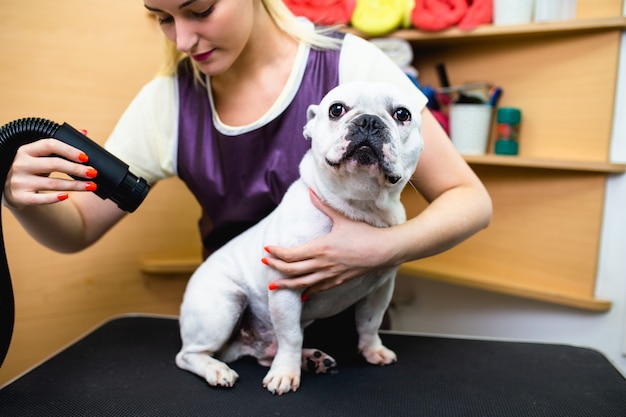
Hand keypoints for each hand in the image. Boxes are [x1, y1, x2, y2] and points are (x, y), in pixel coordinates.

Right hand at [3, 137, 97, 208]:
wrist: (13, 190)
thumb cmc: (33, 169)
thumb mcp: (42, 155)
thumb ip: (62, 144)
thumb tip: (84, 132)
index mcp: (27, 150)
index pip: (50, 145)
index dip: (69, 150)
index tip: (86, 157)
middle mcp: (21, 164)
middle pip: (54, 164)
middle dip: (77, 169)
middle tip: (93, 172)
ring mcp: (19, 181)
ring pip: (52, 183)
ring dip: (75, 185)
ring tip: (91, 186)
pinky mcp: (21, 197)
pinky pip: (40, 199)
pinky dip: (54, 198)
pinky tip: (67, 196)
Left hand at [263, 189, 395, 296]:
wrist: (383, 251)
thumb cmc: (364, 233)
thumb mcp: (341, 218)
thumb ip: (323, 205)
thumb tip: (310, 191)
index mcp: (320, 248)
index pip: (291, 254)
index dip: (276, 252)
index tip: (266, 248)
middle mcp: (322, 264)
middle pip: (292, 269)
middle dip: (275, 267)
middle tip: (264, 262)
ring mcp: (330, 275)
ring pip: (301, 283)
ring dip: (285, 284)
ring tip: (272, 285)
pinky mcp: (338, 281)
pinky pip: (318, 289)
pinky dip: (306, 292)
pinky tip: (300, 295)